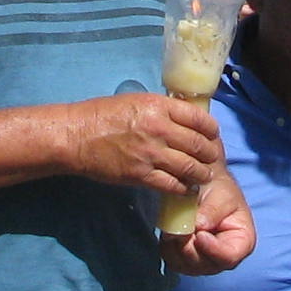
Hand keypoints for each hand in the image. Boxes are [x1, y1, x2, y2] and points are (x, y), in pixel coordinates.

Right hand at [63, 92, 225, 200]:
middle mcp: (159, 129)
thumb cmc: (102, 114)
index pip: (198, 118)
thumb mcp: (135, 101)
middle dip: (210, 154)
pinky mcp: (141, 175)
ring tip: (204, 176)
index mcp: (158, 106)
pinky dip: (183, 188)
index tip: (214, 135)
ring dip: (201, 174)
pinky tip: (186, 189)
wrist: (77, 136)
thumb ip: (160, 109)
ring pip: (189, 167)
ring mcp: (151, 154)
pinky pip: (171, 184)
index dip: (211, 129)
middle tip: (212, 158)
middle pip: (198, 144)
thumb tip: (182, 118)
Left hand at [164, 168, 255, 275]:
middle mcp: (225, 257)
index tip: (199, 234)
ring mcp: (205, 262)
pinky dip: (169, 248)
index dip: (213, 249)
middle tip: (182, 225)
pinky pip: (174, 262)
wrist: (204, 185)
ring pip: (187, 266)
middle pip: (206, 265)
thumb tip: (199, 227)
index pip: (229, 257)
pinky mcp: (186, 261)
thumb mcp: (222, 193)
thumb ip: (212, 209)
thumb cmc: (219, 189)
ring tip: (178, 223)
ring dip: (177, 246)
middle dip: (190, 246)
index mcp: (243, 242)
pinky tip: (172, 230)